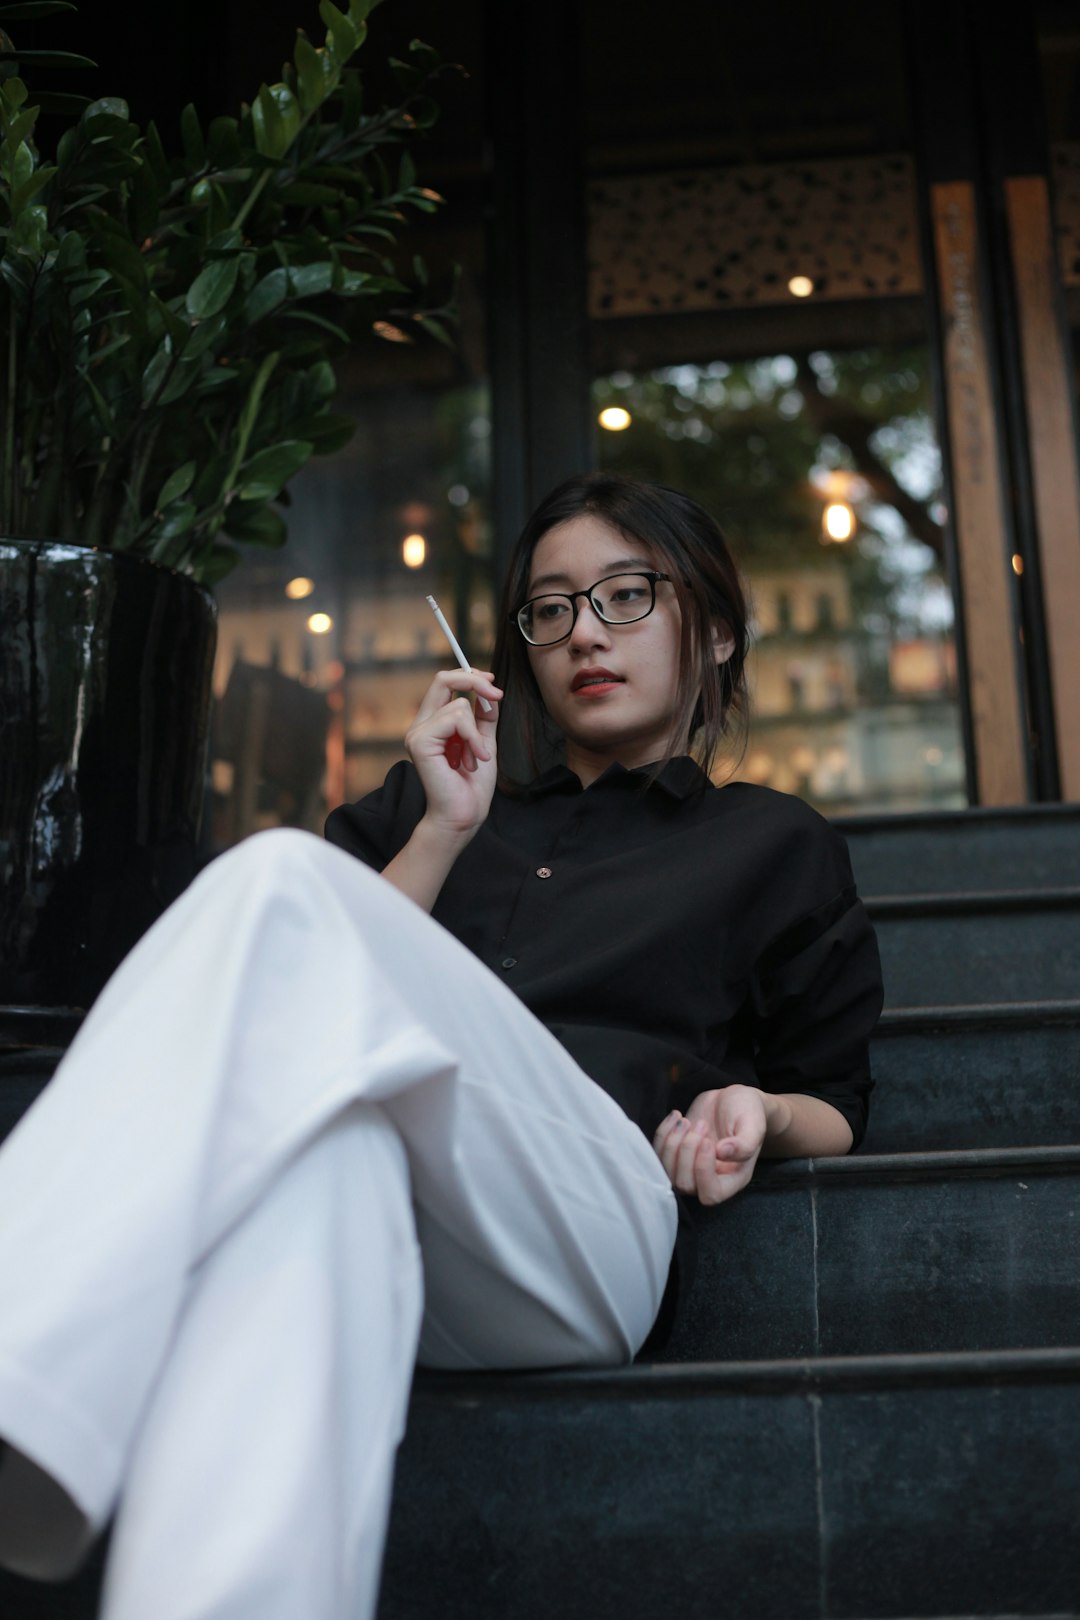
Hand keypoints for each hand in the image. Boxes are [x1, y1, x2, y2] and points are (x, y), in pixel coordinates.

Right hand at [404, 668, 502, 840]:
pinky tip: (472, 760)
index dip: (469, 677)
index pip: (444, 684)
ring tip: (477, 758)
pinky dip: (473, 739)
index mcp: (432, 724)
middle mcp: (420, 725)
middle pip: (442, 679)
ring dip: (478, 734)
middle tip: (497, 695)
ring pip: (458, 705)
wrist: (463, 814)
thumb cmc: (471, 786)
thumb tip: (490, 693)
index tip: (493, 685)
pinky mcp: (420, 742)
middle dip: (475, 682)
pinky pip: (455, 719)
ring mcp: (417, 733)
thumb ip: (483, 717)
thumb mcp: (483, 742)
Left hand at [652, 1086, 768, 1205]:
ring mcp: (689, 1168)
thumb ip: (744, 1143)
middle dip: (687, 1151)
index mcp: (733, 1179)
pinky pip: (657, 1154)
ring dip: (672, 1143)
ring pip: (667, 1172)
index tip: (708, 1141)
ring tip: (686, 1121)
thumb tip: (722, 1153)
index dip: (703, 1171)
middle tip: (702, 1125)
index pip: (711, 1194)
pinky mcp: (675, 1154)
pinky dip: (663, 1134)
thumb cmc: (747, 1113)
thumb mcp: (754, 1125)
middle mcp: (710, 1179)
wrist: (732, 1099)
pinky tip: (676, 1116)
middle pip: (685, 1184)